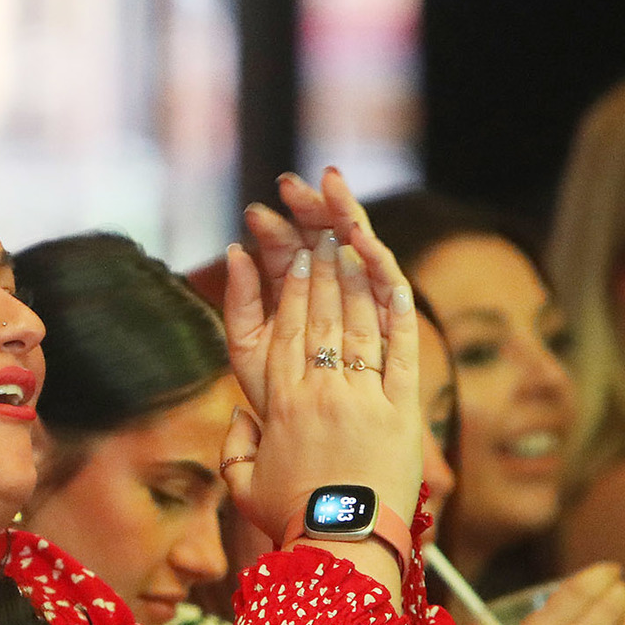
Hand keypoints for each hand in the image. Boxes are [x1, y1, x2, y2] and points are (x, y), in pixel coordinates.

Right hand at [219, 207, 422, 547]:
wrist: (342, 545)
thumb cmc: (291, 521)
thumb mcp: (242, 486)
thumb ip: (235, 447)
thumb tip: (241, 419)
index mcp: (281, 404)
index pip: (285, 330)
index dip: (289, 289)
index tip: (291, 257)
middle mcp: (321, 390)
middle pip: (322, 315)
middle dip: (322, 268)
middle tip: (323, 234)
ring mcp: (364, 397)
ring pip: (359, 323)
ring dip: (355, 278)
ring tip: (352, 244)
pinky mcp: (403, 411)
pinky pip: (401, 350)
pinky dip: (398, 312)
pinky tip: (394, 281)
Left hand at [230, 166, 410, 413]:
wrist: (316, 441)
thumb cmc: (276, 396)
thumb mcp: (247, 348)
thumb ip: (240, 301)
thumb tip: (234, 249)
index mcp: (292, 289)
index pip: (284, 243)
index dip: (272, 224)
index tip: (255, 209)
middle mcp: (329, 286)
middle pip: (321, 235)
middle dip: (307, 207)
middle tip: (293, 183)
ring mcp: (361, 298)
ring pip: (355, 246)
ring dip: (343, 214)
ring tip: (332, 187)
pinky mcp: (390, 318)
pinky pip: (386, 283)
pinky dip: (376, 259)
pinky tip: (363, 238)